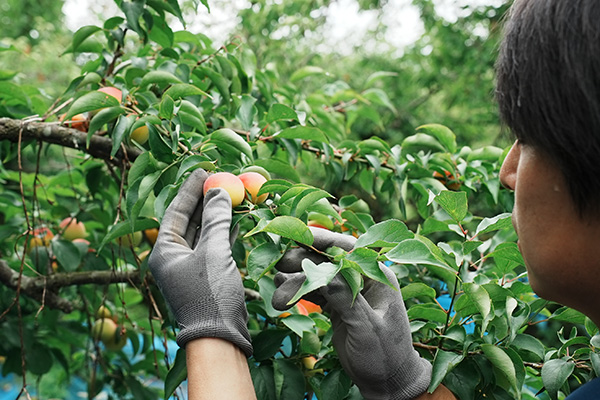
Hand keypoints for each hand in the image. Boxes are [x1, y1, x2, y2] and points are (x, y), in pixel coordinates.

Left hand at [148, 169, 251, 355]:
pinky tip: (237, 219)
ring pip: (203, 233)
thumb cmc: (210, 294)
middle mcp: (173, 258)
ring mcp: (190, 268)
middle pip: (188, 220)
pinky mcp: (206, 276)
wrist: (219, 336)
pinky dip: (225, 232)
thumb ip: (216, 220)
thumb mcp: (214, 252)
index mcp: (164, 251)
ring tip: (232, 194)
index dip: (190, 189)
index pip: (175, 211)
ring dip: (217, 215)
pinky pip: (214, 246)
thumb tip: (219, 191)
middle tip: (220, 179)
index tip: (203, 170)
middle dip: (205, 200)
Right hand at [272, 227, 430, 399]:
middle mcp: (362, 278)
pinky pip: (315, 292)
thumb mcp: (366, 326)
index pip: (348, 250)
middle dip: (302, 261)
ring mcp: (348, 291)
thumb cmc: (385, 354)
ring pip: (317, 276)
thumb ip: (345, 298)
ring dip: (295, 281)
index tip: (299, 235)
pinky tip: (281, 294)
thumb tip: (320, 275)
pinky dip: (298, 292)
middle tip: (280, 266)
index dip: (323, 240)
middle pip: (327, 260)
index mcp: (376, 276)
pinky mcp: (337, 305)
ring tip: (277, 292)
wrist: (387, 381)